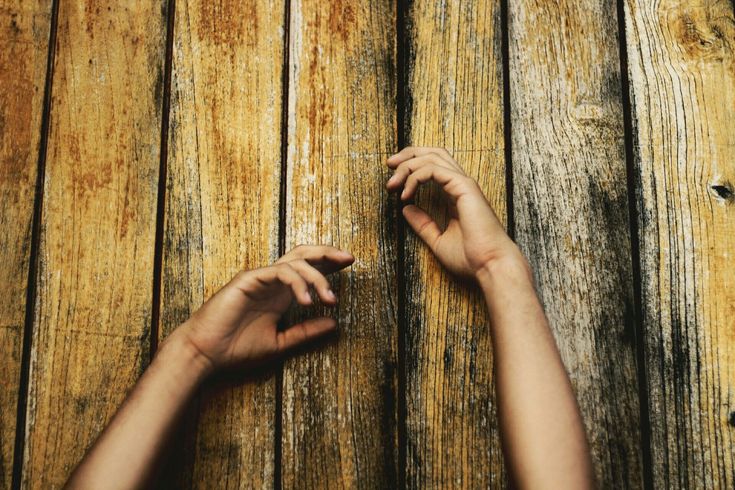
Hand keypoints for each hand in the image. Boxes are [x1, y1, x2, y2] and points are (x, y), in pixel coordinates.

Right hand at [165, 245, 353, 373]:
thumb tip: (335, 323)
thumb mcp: (281, 343)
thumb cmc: (236, 349)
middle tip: (349, 258)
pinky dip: (297, 283)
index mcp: (280, 293)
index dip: (329, 263)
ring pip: (296, 262)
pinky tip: (307, 301)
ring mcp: (260, 278)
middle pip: (304, 254)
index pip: (308, 269)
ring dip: (318, 278)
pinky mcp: (249, 279)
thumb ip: (306, 332)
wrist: (206, 355)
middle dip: (328, 253)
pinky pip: (279, 272)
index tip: (350, 263)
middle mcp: (272, 282)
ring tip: (330, 300)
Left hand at [386, 147, 524, 279]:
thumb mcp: (438, 240)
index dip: (411, 166)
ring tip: (392, 184)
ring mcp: (464, 184)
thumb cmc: (471, 259)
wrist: (489, 266)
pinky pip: (433, 169)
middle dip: (408, 155)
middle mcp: (461, 185)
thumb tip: (405, 209)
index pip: (433, 166)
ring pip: (432, 157)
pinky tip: (405, 194)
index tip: (392, 180)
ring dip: (407, 166)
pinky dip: (415, 177)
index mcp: (456, 194)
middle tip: (389, 165)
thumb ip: (423, 224)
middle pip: (433, 153)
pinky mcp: (464, 187)